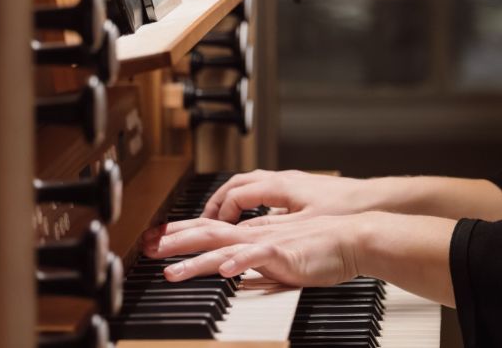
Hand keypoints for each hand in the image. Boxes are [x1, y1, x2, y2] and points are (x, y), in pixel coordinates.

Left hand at [140, 213, 372, 285]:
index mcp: (254, 233)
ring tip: (172, 272)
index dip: (183, 232)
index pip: (211, 228)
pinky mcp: (284, 255)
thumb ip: (258, 259)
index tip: (157, 238)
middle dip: (175, 241)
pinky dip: (239, 263)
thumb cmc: (324, 247)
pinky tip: (223, 272)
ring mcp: (268, 243)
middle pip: (208, 233)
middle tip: (148, 248)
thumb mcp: (282, 254)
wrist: (353, 238)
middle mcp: (255, 234)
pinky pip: (257, 258)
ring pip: (224, 248)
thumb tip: (237, 268)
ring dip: (196, 260)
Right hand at [199, 169, 378, 222]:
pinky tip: (256, 216)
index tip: (209, 232)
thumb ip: (267, 235)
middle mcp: (283, 180)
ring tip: (223, 218)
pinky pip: (267, 191)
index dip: (218, 214)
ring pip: (252, 184)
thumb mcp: (301, 229)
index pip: (234, 195)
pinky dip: (252, 201)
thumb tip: (239, 244)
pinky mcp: (304, 190)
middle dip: (217, 203)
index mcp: (278, 186)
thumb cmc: (343, 211)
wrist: (374, 202)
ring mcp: (293, 183)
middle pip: (238, 185)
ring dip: (234, 200)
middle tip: (203, 222)